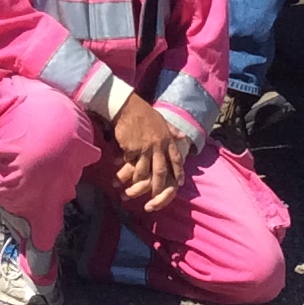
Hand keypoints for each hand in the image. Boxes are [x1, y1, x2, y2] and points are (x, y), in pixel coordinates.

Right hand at [108, 96, 189, 212]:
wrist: (127, 107)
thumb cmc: (144, 113)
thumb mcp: (162, 120)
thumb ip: (173, 130)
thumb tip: (184, 137)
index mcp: (167, 139)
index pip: (176, 159)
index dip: (178, 172)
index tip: (180, 183)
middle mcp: (158, 145)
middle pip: (161, 171)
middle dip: (159, 187)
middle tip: (156, 198)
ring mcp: (145, 148)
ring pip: (143, 172)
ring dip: (138, 184)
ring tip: (132, 192)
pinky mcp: (132, 149)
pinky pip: (130, 164)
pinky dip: (124, 170)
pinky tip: (119, 175)